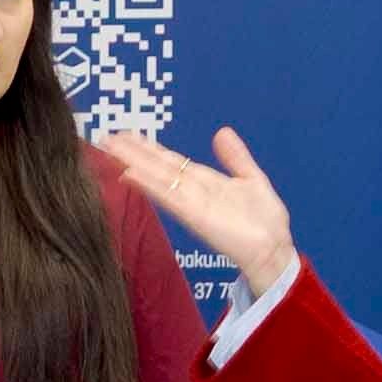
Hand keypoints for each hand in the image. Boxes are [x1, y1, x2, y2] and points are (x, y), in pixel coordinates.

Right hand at [93, 122, 296, 298]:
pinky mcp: (195, 217)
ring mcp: (191, 204)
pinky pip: (169, 198)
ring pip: (157, 179)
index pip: (169, 161)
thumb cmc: (264, 222)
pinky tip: (131, 174)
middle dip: (133, 153)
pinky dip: (150, 185)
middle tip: (106, 138)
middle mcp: (192, 191)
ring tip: (110, 149)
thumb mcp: (251, 178)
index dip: (149, 148)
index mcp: (204, 181)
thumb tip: (221, 132)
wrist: (274, 249)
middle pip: (157, 168)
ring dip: (133, 164)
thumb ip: (235, 157)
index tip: (127, 136)